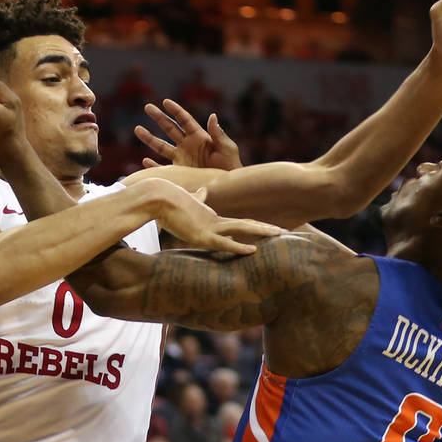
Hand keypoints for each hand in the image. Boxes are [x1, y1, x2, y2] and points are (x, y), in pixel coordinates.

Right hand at [134, 99, 241, 170]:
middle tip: (147, 107)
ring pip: (162, 146)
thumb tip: (213, 115)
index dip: (175, 110)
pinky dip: (153, 166)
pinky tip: (145, 161)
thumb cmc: (231, 166)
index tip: (165, 102)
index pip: (185, 120)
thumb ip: (219, 134)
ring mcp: (182, 159)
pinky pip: (163, 169)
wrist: (227, 186)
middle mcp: (187, 146)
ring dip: (150, 138)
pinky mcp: (179, 173)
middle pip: (170, 128)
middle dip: (158, 118)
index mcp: (199, 137)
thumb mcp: (227, 148)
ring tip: (137, 129)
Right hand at [139, 179, 282, 254]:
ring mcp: (210, 227)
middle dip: (266, 228)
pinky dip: (239, 247)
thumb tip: (202, 191)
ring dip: (262, 232)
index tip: (269, 230)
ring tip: (280, 234)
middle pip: (247, 224)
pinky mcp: (202, 235)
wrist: (155, 197)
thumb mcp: (186, 202)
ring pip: (242, 229)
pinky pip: (224, 243)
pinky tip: (253, 250)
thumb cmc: (166, 201)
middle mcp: (215, 221)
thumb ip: (197, 199)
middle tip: (285, 231)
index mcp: (212, 218)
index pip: (238, 223)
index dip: (255, 226)